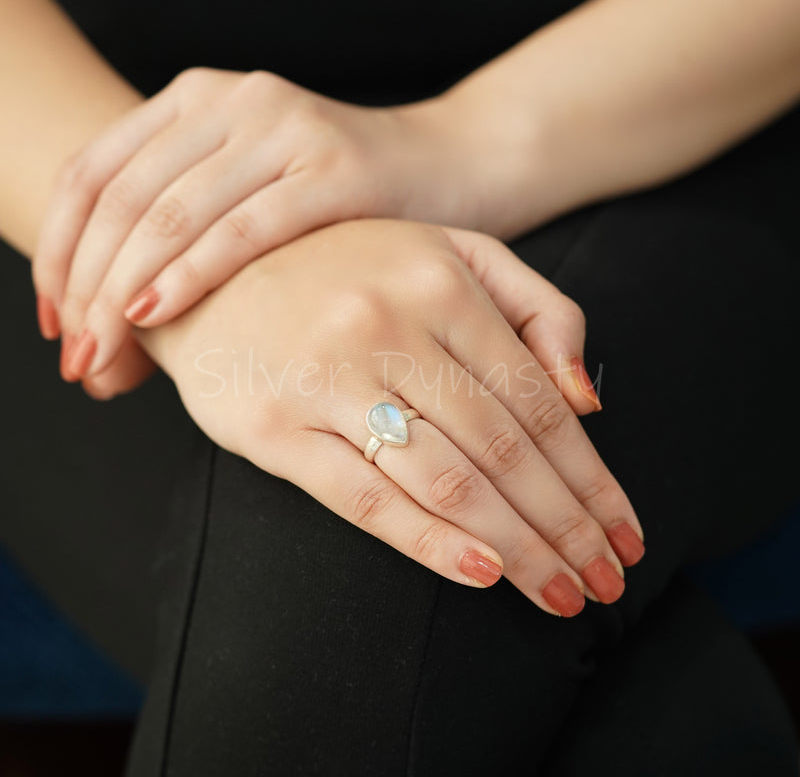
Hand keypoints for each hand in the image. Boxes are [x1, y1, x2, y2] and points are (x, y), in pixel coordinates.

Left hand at [32, 68, 485, 379]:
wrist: (448, 167)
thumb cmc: (344, 204)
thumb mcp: (253, 202)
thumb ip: (184, 252)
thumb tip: (116, 342)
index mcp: (198, 101)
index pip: (93, 174)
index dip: (59, 254)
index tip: (55, 324)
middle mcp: (232, 101)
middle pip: (121, 198)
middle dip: (84, 285)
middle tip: (75, 355)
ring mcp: (283, 128)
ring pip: (170, 213)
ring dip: (121, 290)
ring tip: (101, 351)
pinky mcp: (333, 170)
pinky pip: (243, 228)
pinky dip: (191, 274)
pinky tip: (155, 315)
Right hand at [147, 219, 642, 616]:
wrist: (209, 276)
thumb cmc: (344, 269)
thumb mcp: (450, 253)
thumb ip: (537, 308)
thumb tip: (588, 400)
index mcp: (442, 287)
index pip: (539, 402)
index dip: (592, 477)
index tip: (625, 532)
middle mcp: (389, 330)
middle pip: (504, 448)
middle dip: (567, 526)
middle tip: (606, 581)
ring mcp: (329, 380)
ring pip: (447, 480)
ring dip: (516, 547)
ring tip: (561, 592)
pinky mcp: (277, 429)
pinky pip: (365, 498)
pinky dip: (430, 542)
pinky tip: (482, 575)